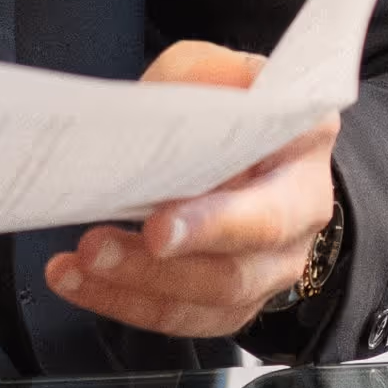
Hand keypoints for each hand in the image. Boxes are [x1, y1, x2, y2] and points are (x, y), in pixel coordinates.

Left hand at [41, 41, 337, 340]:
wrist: (243, 145)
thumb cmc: (228, 106)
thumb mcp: (216, 69)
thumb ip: (201, 74)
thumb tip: (181, 92)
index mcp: (306, 144)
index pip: (273, 194)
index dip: (219, 219)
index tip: (159, 226)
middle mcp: (304, 211)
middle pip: (242, 260)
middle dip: (165, 262)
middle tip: (99, 246)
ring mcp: (275, 264)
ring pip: (214, 296)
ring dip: (136, 285)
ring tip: (81, 261)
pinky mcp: (240, 300)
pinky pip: (186, 318)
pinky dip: (126, 303)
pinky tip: (81, 282)